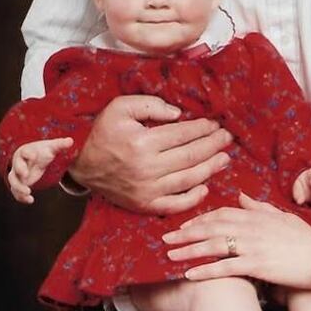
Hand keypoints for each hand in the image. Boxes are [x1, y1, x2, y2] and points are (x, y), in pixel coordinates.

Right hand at [9, 137, 72, 203]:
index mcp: (25, 152)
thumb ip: (61, 144)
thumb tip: (71, 141)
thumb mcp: (53, 147)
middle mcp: (18, 164)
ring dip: (19, 188)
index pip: (24, 153)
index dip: (28, 155)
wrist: (39, 157)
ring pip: (13, 182)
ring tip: (28, 192)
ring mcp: (18, 175)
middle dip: (19, 172)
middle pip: (15, 169)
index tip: (34, 157)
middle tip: (26, 176)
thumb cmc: (44, 150)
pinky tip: (31, 200)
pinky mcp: (20, 183)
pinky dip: (21, 197)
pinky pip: (17, 192)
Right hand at [68, 95, 231, 213]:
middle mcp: (147, 169)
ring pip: (188, 180)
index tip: (216, 123)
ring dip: (210, 168)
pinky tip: (206, 187)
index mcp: (142, 143)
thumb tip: (179, 114)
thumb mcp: (121, 107)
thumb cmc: (104, 132)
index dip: (203, 128)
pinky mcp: (144, 205)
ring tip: (225, 158)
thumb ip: (151, 105)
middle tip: (228, 138)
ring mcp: (146, 190)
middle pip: (190, 156)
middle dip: (213, 145)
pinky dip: (192, 199)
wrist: (81, 165)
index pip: (183, 135)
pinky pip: (174, 205)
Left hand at [163, 193, 310, 288]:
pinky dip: (206, 270)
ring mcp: (254, 245)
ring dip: (189, 251)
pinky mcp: (258, 264)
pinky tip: (190, 274)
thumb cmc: (304, 238)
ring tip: (170, 256)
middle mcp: (252, 227)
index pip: (222, 212)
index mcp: (257, 215)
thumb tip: (242, 196)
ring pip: (214, 245)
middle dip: (187, 233)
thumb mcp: (282, 216)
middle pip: (212, 227)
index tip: (184, 225)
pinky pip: (226, 267)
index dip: (201, 219)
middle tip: (165, 239)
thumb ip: (259, 206)